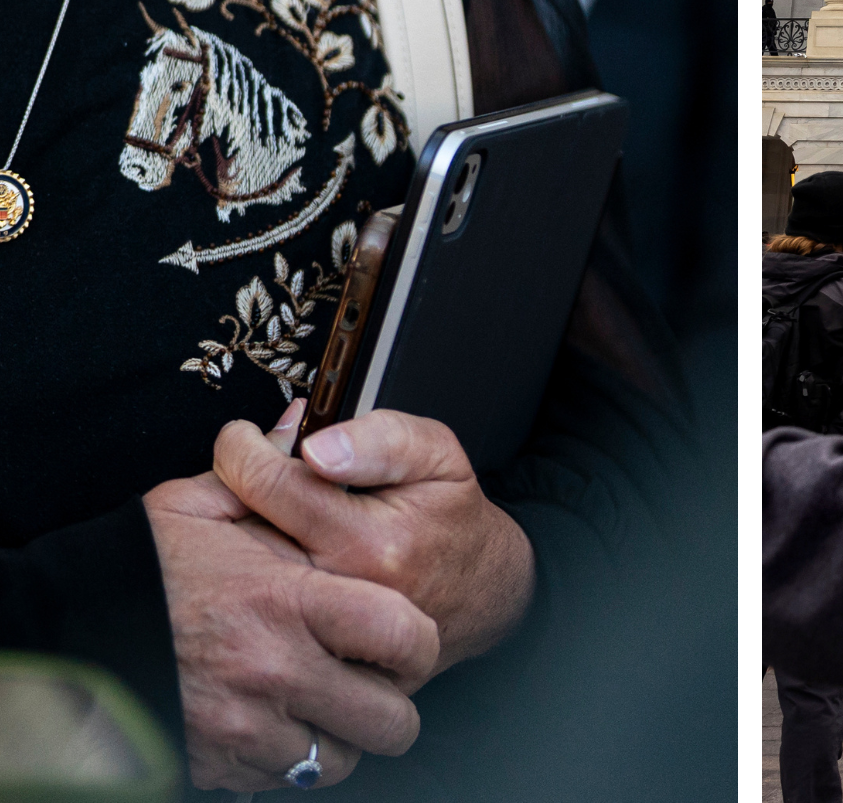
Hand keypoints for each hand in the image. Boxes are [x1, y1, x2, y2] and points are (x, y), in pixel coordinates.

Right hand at [144, 428, 439, 791]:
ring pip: (341, 760)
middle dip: (395, 703)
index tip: (405, 633)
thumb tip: (303, 426)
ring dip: (347, 736)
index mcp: (289, 600)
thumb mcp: (198, 506)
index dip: (416, 640)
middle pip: (389, 718)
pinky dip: (294, 760)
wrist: (75, 635)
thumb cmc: (144, 569)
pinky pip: (286, 782)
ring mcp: (249, 731)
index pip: (401, 635)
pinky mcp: (221, 767)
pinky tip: (284, 724)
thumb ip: (262, 471)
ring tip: (333, 704)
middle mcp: (278, 673)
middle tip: (381, 679)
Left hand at [214, 408, 535, 671]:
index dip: (242, 450)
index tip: (240, 439)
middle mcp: (340, 596)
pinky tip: (269, 556)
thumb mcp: (436, 453)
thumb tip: (317, 447)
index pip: (268, 486)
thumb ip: (380, 439)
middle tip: (243, 473)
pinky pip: (264, 612)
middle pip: (244, 536)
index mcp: (369, 542)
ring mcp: (326, 635)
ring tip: (256, 513)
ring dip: (237, 538)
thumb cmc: (452, 514)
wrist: (480, 591)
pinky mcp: (319, 656)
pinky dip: (254, 580)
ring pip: (246, 576)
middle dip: (230, 496)